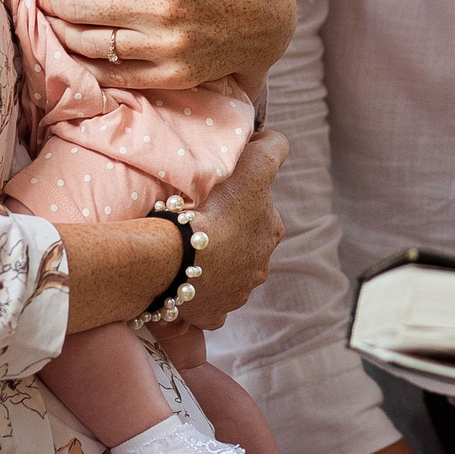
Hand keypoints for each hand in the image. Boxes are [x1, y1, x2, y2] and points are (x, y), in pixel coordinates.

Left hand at [34, 0, 294, 87]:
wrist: (268, 19)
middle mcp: (161, 9)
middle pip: (79, 5)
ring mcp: (165, 47)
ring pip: (90, 42)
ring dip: (61, 30)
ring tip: (52, 17)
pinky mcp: (171, 75)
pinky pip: (114, 73)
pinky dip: (87, 62)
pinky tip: (77, 47)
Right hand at [180, 130, 286, 328]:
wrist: (181, 257)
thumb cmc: (220, 208)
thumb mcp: (255, 165)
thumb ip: (273, 148)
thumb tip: (272, 140)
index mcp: (270, 233)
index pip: (260, 213)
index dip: (241, 202)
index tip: (218, 196)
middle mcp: (260, 268)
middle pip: (244, 247)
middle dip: (228, 237)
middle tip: (199, 223)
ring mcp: (237, 295)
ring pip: (227, 276)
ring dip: (213, 265)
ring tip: (187, 252)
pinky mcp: (213, 314)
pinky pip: (209, 306)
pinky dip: (200, 296)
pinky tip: (185, 283)